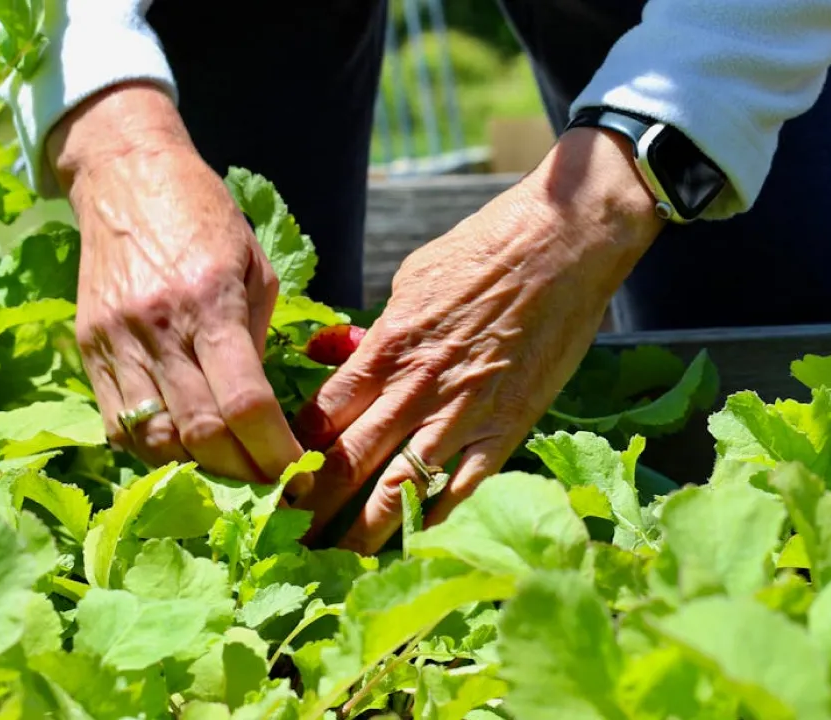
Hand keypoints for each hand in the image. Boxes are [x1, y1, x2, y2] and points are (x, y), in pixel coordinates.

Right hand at [50, 82, 308, 487]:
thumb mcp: (256, 269)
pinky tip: (186, 451)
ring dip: (198, 469)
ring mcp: (116, 340)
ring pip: (153, 437)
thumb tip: (266, 409)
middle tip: (273, 488)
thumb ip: (258, 338)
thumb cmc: (208, 219)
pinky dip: (154, 449)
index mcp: (210, 302)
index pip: (245, 402)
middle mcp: (158, 327)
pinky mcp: (88, 348)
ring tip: (233, 475)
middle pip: (199, 431)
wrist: (126, 176)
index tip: (299, 476)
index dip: (274, 452)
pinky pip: (118, 422)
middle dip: (242, 472)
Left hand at [291, 127, 664, 552]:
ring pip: (397, 487)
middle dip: (308, 507)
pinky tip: (414, 546)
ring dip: (361, 529)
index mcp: (386, 345)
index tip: (268, 483)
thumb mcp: (413, 277)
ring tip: (333, 561)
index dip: (288, 455)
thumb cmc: (487, 248)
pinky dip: (438, 518)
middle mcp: (415, 387)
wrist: (562, 242)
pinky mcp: (509, 425)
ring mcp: (463, 412)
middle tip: (279, 540)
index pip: (320, 416)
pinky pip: (466, 486)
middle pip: (345, 461)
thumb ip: (377, 329)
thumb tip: (341, 356)